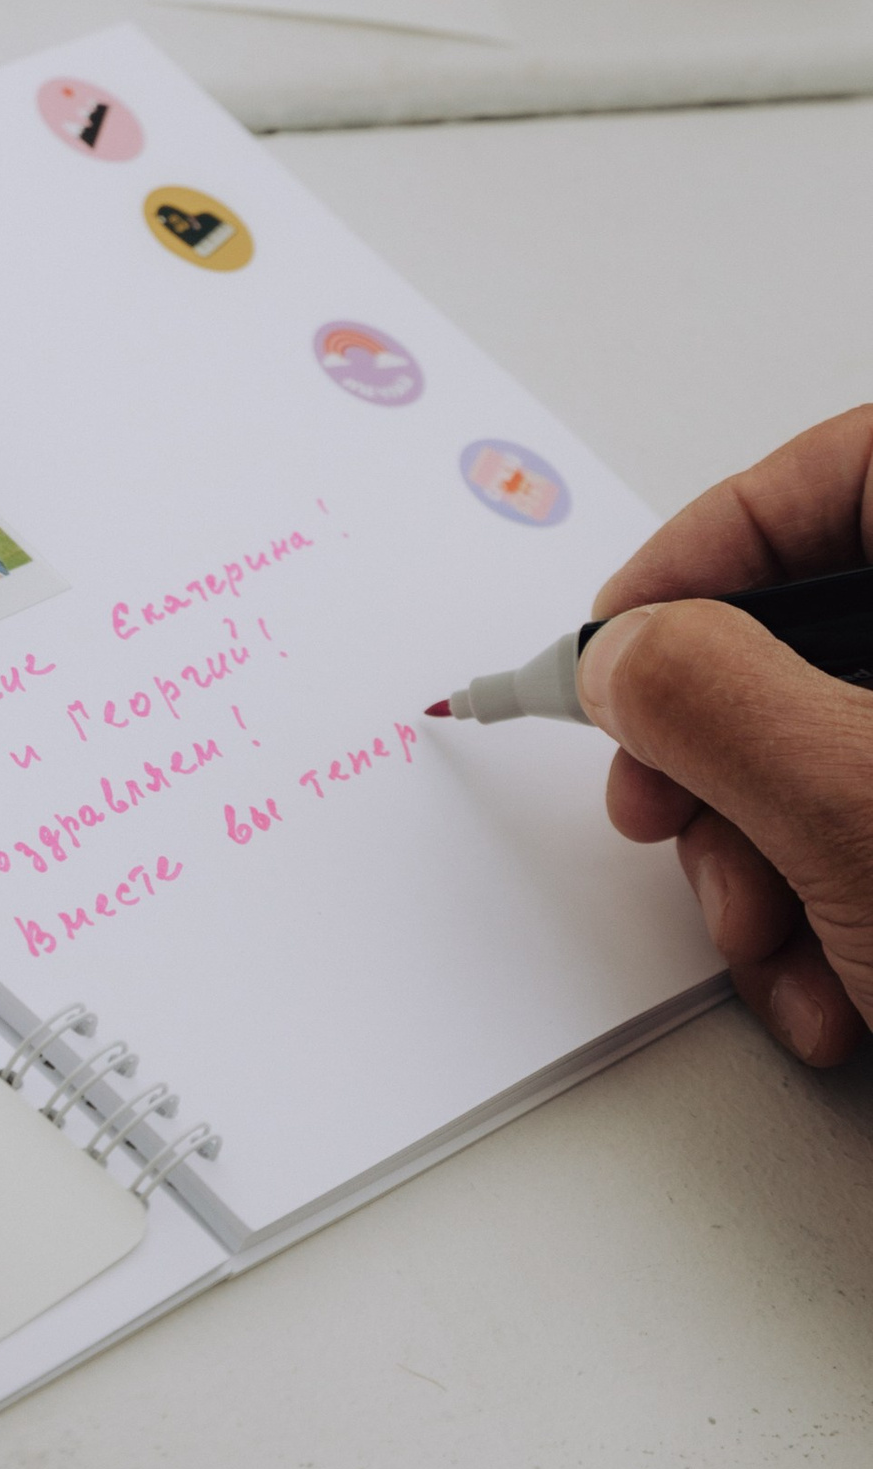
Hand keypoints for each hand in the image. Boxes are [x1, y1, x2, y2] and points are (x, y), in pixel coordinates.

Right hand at [579, 409, 872, 1068]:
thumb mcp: (847, 798)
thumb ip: (704, 697)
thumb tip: (624, 658)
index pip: (835, 476)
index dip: (706, 554)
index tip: (619, 647)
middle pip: (817, 635)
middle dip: (721, 762)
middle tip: (675, 824)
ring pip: (838, 756)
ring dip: (766, 871)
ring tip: (783, 952)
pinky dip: (844, 918)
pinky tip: (849, 992)